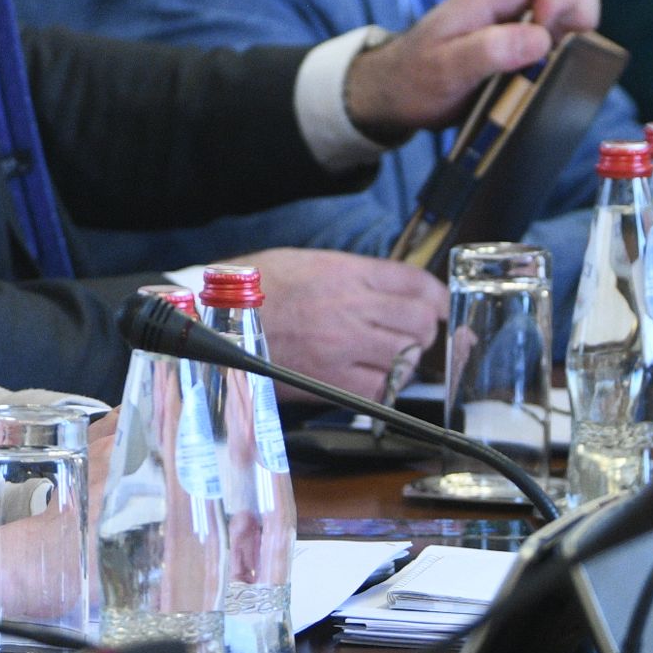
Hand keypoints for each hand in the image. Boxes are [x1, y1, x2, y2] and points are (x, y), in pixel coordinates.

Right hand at [241, 248, 449, 401]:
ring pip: (406, 357)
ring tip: (387, 357)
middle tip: (410, 335)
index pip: (417, 284)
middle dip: (422, 330)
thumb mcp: (309, 263)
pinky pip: (382, 389)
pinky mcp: (331, 380)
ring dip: (405, 359)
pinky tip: (371, 379)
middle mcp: (351, 307)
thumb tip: (392, 290)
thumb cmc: (256, 290)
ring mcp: (343, 346)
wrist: (215, 320)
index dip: (436, 298)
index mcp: (346, 273)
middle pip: (420, 321)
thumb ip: (354, 275)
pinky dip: (384, 386)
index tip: (437, 306)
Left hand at [343, 0, 601, 140]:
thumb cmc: (415, 77)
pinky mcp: (530, 39)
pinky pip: (568, 29)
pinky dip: (570, 48)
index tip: (545, 31)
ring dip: (577, 31)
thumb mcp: (444, 69)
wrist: (397, 92)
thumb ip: (490, 51)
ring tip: (547, 62)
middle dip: (579, 9)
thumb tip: (540, 39)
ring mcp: (525, 16)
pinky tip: (546, 72)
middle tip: (551, 49)